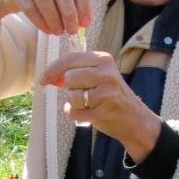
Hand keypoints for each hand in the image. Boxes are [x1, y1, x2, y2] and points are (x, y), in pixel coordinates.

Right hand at [0, 0, 91, 35]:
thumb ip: (72, 3)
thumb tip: (85, 22)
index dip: (84, 5)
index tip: (86, 24)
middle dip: (69, 13)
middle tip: (72, 31)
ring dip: (54, 18)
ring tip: (59, 32)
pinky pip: (29, 5)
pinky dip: (40, 21)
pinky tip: (47, 30)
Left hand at [39, 50, 161, 161]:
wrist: (135, 119)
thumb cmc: (111, 96)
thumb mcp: (99, 76)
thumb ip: (76, 72)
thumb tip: (51, 77)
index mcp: (103, 59)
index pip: (70, 59)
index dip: (53, 69)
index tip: (43, 79)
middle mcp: (107, 73)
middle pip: (69, 78)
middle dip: (71, 89)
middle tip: (83, 93)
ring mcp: (107, 92)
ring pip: (72, 96)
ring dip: (75, 103)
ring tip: (89, 104)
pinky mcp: (104, 111)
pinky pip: (75, 112)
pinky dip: (77, 115)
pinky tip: (90, 113)